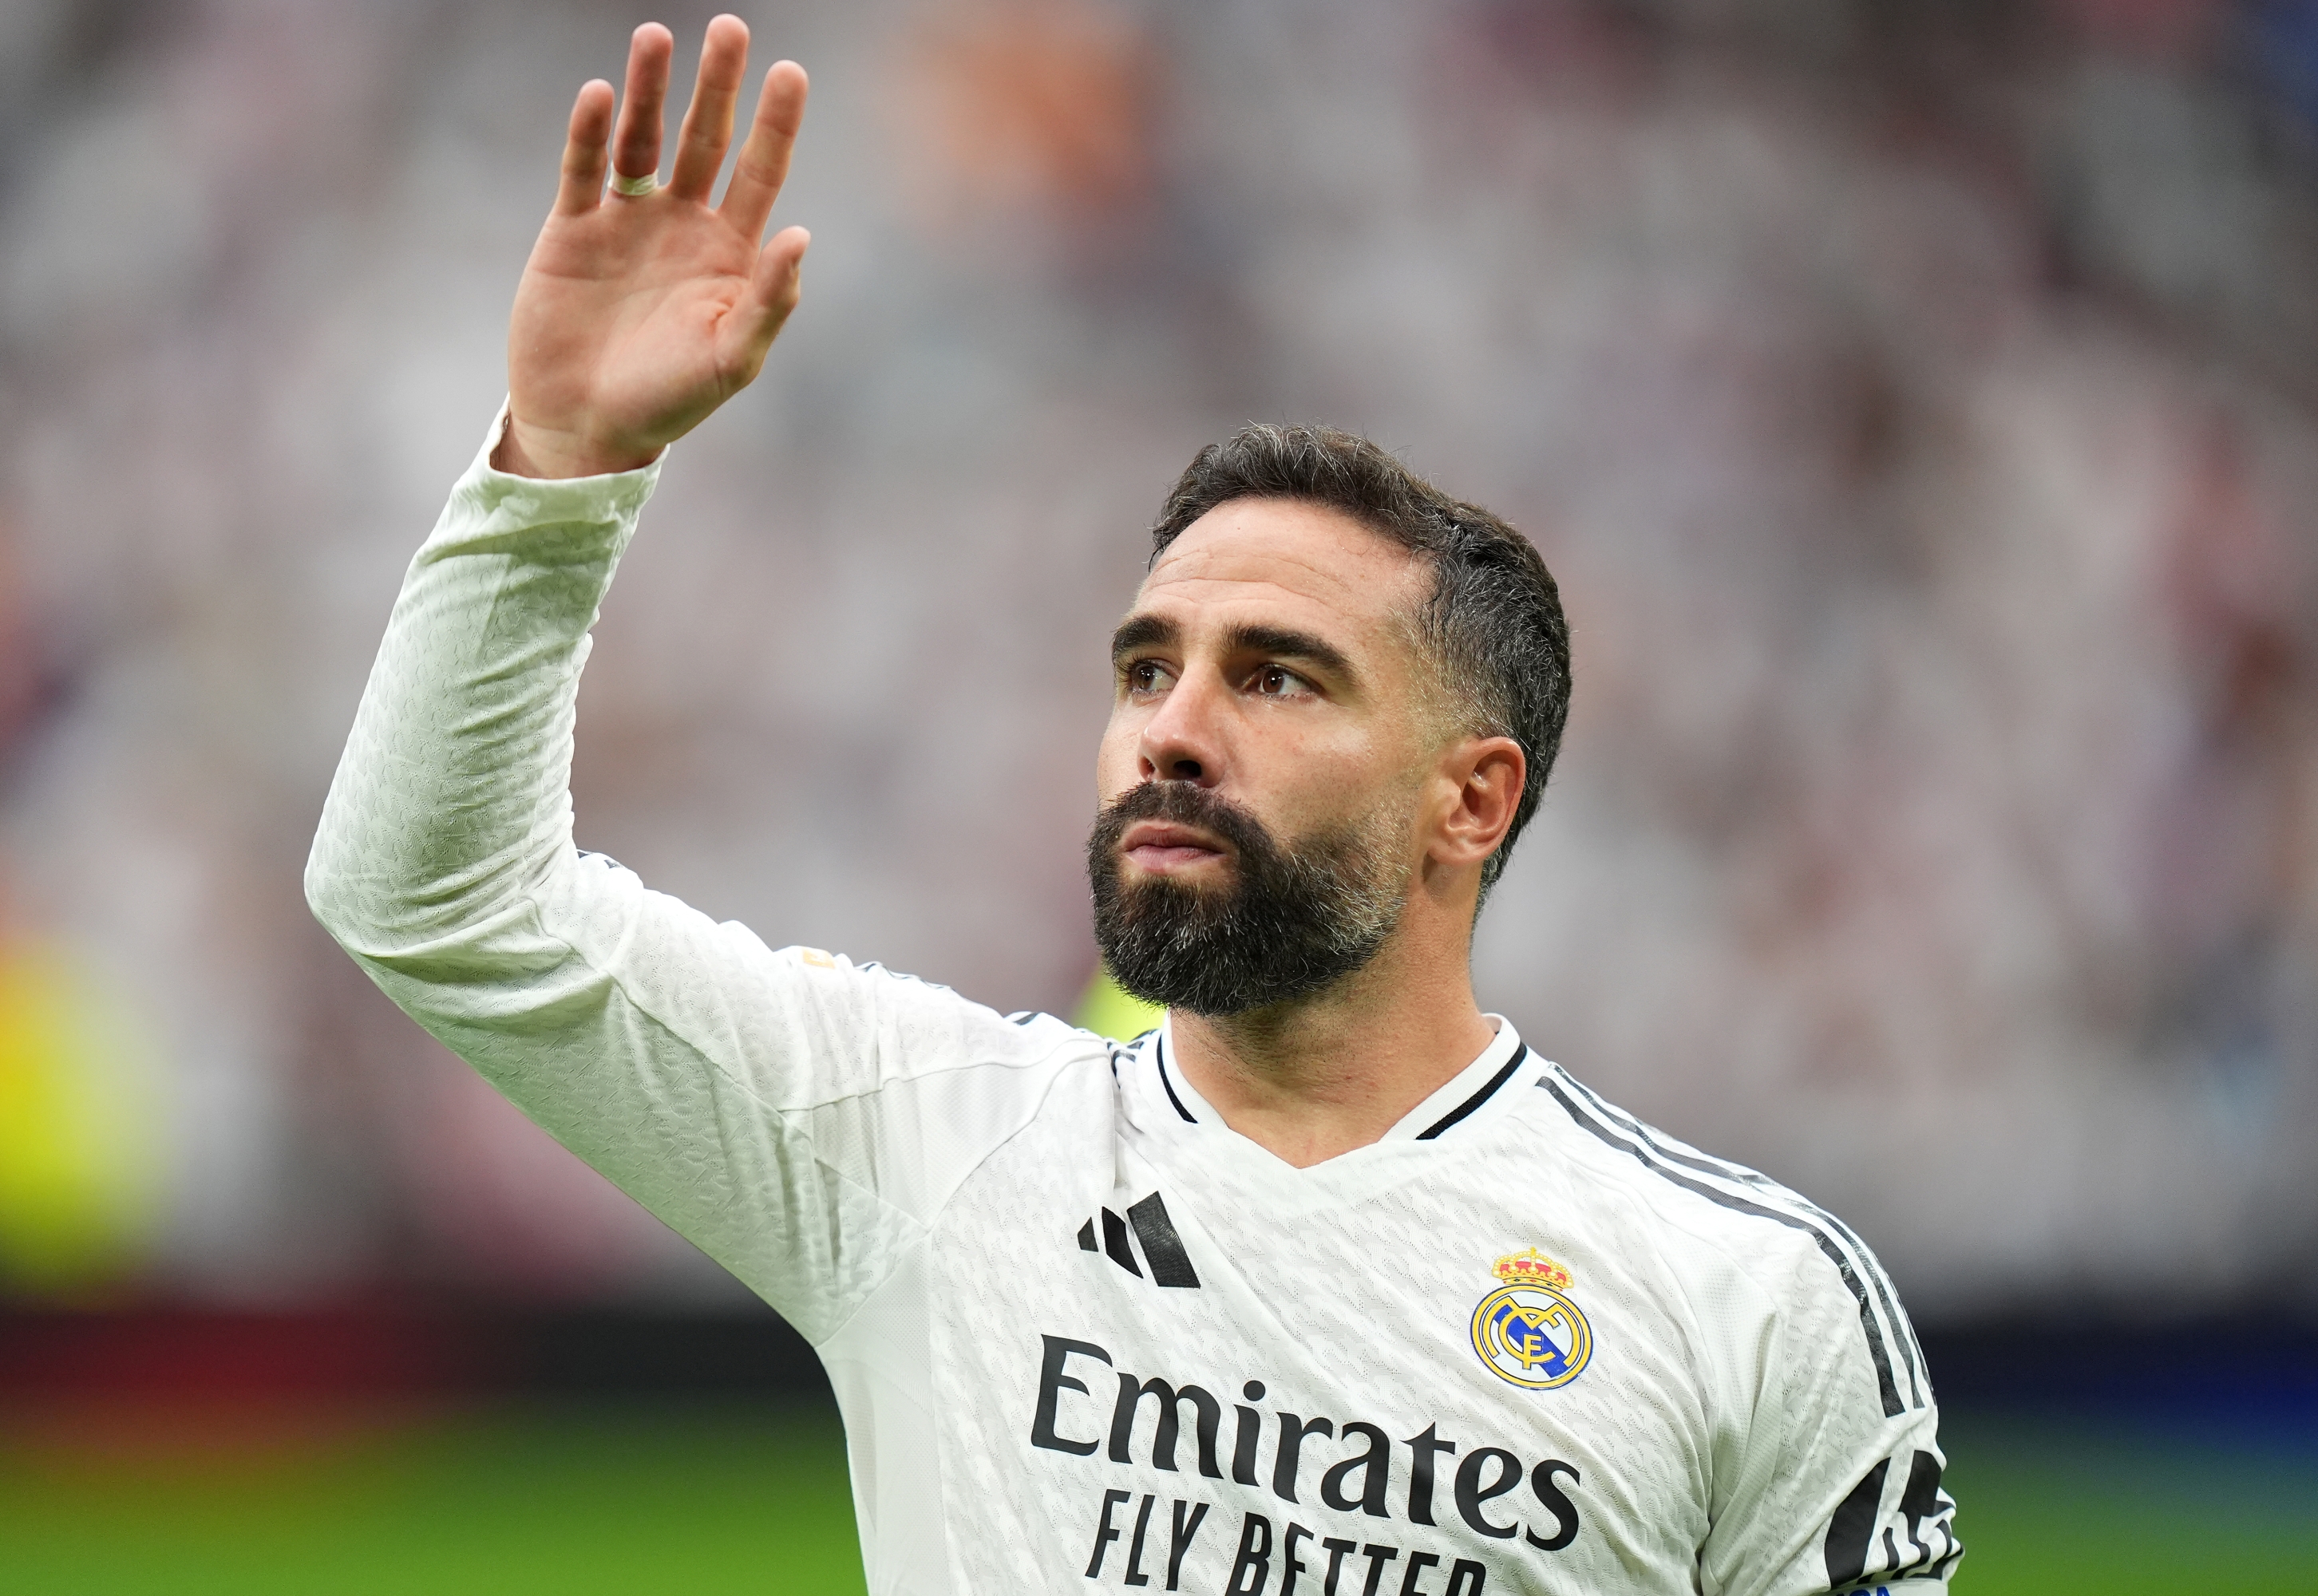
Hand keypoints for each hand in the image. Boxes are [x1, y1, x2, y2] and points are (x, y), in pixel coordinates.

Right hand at [496, 16, 808, 478]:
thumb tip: (802, 235)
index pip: (760, 172)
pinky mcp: (573, 229)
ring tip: (655, 36)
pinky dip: (589, 131)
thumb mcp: (730, 359)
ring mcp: (626, 221)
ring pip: (642, 138)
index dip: (775, 124)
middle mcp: (683, 224)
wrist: (587, 427)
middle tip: (730, 28)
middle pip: (706, 138)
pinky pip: (584, 168)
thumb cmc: (669, 401)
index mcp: (730, 252)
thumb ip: (769, 302)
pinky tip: (599, 93)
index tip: (790, 72)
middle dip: (718, 85)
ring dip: (648, 89)